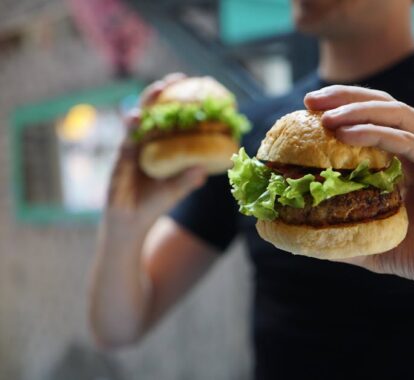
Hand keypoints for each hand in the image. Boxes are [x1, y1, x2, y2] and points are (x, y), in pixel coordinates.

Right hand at [106, 73, 206, 225]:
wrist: (131, 222)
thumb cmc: (154, 204)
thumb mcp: (175, 192)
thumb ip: (187, 180)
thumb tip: (205, 170)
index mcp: (162, 148)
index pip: (171, 120)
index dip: (180, 104)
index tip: (194, 87)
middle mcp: (148, 143)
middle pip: (154, 112)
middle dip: (162, 94)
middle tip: (176, 78)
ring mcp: (133, 148)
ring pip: (139, 119)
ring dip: (147, 103)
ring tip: (158, 90)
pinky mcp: (121, 158)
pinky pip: (126, 139)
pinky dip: (130, 128)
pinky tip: (134, 118)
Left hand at [305, 85, 413, 292]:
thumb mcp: (376, 243)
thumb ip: (344, 233)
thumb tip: (304, 232)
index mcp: (406, 157)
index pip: (372, 118)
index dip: (341, 108)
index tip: (305, 110)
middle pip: (383, 106)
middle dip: (345, 98)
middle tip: (309, 101)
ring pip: (398, 116)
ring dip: (359, 112)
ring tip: (326, 117)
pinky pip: (413, 143)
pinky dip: (379, 134)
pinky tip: (349, 134)